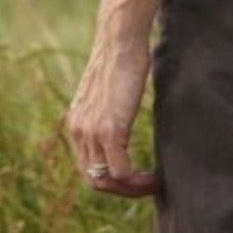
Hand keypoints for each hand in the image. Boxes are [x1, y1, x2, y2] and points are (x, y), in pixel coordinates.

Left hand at [63, 36, 159, 198]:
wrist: (120, 41)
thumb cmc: (122, 60)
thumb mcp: (109, 92)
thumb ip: (108, 111)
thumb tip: (122, 119)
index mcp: (77, 124)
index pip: (88, 168)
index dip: (112, 180)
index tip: (135, 179)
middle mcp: (79, 131)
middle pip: (95, 181)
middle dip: (122, 191)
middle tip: (146, 187)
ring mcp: (92, 132)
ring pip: (107, 181)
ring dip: (132, 190)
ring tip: (154, 184)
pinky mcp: (110, 129)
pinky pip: (121, 172)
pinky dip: (139, 183)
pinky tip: (155, 178)